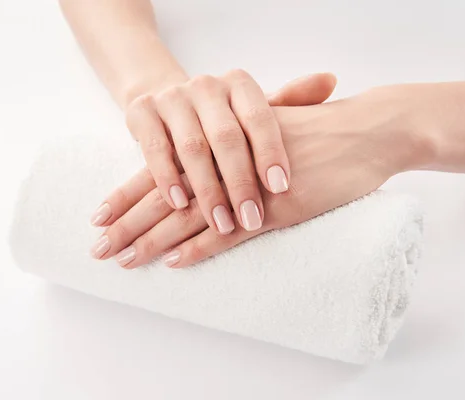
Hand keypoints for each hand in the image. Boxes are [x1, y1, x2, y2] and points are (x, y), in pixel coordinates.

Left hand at [93, 73, 411, 266]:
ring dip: (155, 241)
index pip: (160, 170)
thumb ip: (233, 149)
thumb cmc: (319, 131)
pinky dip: (203, 247)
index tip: (99, 216)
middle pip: (165, 197)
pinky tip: (176, 263)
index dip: (128, 195)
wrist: (367, 129)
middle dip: (128, 224)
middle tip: (98, 249)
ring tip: (125, 261)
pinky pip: (232, 232)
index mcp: (218, 144)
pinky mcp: (277, 208)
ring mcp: (249, 187)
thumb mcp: (267, 131)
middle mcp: (226, 164)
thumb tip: (207, 171)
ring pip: (190, 217)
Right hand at [97, 69, 297, 234]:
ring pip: (191, 148)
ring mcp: (172, 98)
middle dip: (239, 183)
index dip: (270, 152)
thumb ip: (290, 102)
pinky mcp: (141, 113)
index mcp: (239, 85)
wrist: (167, 99)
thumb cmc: (222, 116)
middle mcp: (206, 86)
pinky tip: (178, 205)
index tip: (281, 188)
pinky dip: (166, 179)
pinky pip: (155, 150)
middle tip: (251, 220)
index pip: (260, 118)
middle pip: (226, 138)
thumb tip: (330, 81)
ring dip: (207, 190)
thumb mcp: (254, 110)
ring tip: (221, 223)